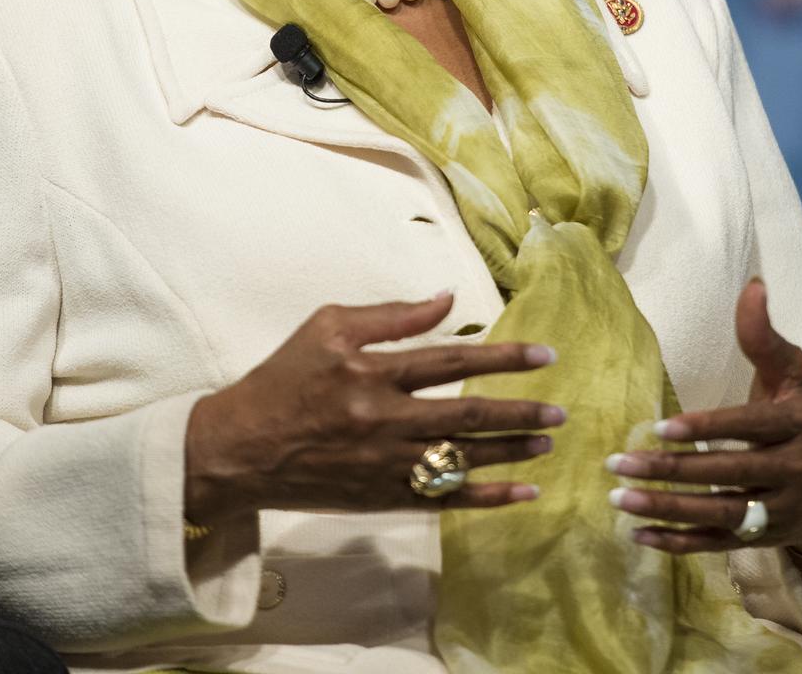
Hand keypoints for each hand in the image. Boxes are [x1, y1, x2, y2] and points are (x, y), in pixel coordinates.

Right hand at [185, 293, 564, 521]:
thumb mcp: (326, 327)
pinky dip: (488, 498)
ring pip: (463, 459)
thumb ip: (389, 315)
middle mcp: (384, 421)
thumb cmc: (284, 378)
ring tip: (549, 443)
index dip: (502, 357)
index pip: (451, 360)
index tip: (543, 356)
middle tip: (560, 409)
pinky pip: (446, 500)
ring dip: (512, 452)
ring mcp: (386, 465)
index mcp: (371, 372)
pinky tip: (523, 493)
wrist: (241, 449)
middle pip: (467, 415)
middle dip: (520, 411)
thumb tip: (447, 300)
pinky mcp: (384, 498)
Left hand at [603, 279, 801, 555]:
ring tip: (619, 497)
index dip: (706, 429)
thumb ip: (764, 336)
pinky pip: (716, 544)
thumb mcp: (790, 374)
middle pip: (727, 476)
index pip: (749, 429)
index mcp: (800, 426)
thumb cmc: (798, 417)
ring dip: (666, 509)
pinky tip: (636, 533)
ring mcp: (779, 512)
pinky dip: (677, 543)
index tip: (659, 429)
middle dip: (671, 471)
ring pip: (719, 514)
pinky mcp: (762, 541)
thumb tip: (753, 284)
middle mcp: (794, 473)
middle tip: (618, 463)